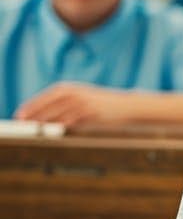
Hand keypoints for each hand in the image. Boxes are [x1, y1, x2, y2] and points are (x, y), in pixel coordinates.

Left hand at [15, 82, 132, 126]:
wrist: (126, 106)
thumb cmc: (102, 104)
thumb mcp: (82, 97)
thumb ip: (63, 102)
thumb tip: (41, 115)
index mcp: (71, 87)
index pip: (47, 96)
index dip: (32, 105)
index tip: (20, 114)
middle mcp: (76, 93)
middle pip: (49, 104)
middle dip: (35, 115)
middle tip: (24, 124)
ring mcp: (84, 103)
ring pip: (59, 113)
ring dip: (45, 122)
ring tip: (36, 129)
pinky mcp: (91, 113)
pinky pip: (72, 120)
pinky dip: (61, 125)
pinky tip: (55, 131)